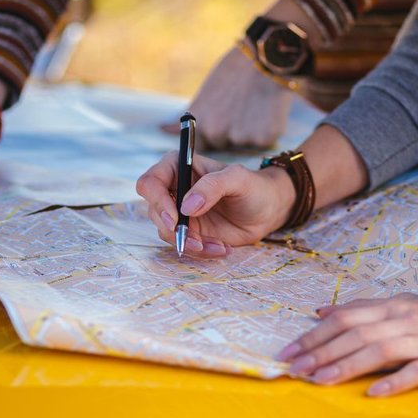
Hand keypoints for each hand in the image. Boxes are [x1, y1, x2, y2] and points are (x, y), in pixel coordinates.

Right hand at [136, 151, 295, 256]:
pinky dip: (201, 251)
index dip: (157, 202)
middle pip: (154, 212)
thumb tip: (187, 206)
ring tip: (218, 245)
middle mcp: (173, 189)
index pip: (150, 183)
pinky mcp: (188, 231)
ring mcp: (179, 212)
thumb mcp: (238, 179)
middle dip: (174, 230)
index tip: (176, 218)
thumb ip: (213, 186)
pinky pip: (183, 245)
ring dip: (190, 244)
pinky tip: (222, 247)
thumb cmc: (254, 186)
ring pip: (166, 232)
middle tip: (197, 241)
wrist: (267, 210)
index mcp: (178, 166)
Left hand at [188, 47, 293, 148]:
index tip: (223, 118)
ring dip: (250, 132)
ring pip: (244, 143)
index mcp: (201, 123)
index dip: (213, 132)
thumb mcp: (205, 94)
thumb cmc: (234, 71)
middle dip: (232, 132)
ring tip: (255, 106)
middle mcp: (217, 134)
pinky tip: (268, 110)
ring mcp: (241, 138)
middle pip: (223, 145)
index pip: (202, 144)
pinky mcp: (264, 139)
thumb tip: (164, 129)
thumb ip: (190, 116)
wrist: (265, 59)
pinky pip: (264, 141)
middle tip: (241, 108)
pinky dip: (267, 130)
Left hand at [276, 292, 417, 396]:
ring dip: (346, 365)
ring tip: (319, 380)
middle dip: (320, 352)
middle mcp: (404, 320)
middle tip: (293, 368)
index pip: (345, 319)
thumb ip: (362, 310)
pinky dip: (393, 382)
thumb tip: (321, 313)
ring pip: (379, 352)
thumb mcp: (399, 306)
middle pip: (356, 335)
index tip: (288, 352)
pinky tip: (373, 392)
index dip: (314, 336)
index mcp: (391, 306)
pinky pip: (416, 372)